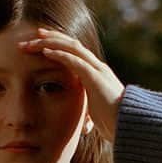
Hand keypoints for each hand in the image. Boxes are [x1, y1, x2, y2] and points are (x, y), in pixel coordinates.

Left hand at [18, 28, 124, 142]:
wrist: (131, 126)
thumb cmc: (115, 123)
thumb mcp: (98, 114)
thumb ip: (91, 111)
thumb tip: (86, 124)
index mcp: (96, 73)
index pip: (74, 52)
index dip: (57, 44)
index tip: (39, 43)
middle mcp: (96, 66)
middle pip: (70, 44)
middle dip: (49, 38)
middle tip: (30, 36)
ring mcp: (96, 69)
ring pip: (70, 47)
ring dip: (48, 43)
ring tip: (31, 42)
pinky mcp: (94, 77)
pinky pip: (74, 60)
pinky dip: (58, 54)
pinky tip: (45, 51)